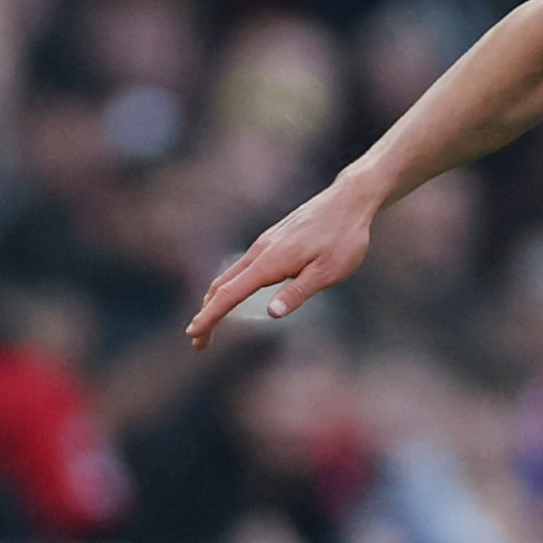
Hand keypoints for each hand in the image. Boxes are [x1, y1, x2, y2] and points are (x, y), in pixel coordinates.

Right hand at [187, 176, 381, 346]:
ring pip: (229, 275)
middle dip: (206, 314)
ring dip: (215, 300)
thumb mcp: (328, 271)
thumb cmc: (344, 238)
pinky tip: (231, 295)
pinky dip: (229, 285)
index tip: (193, 334)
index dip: (210, 316)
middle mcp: (260, 251)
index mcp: (270, 261)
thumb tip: (272, 313)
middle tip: (198, 342)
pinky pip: (241, 267)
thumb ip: (298, 292)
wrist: (349, 200)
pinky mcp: (272, 240)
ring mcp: (264, 244)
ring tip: (209, 323)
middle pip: (222, 286)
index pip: (230, 293)